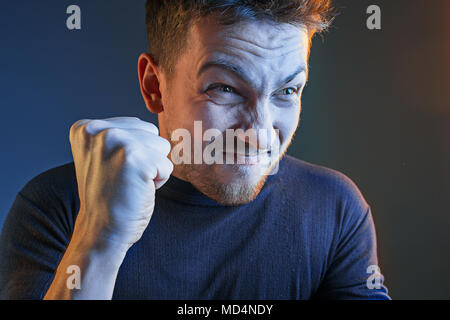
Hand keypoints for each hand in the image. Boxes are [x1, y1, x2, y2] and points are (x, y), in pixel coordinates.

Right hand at [69, 117, 172, 249]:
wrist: (101, 232)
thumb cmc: (109, 196)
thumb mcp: (104, 156)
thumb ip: (121, 134)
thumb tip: (161, 121)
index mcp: (86, 127)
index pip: (138, 126)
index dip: (135, 153)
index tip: (113, 172)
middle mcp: (98, 130)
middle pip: (152, 133)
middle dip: (147, 157)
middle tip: (123, 179)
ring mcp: (115, 142)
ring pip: (162, 146)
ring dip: (153, 168)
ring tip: (130, 184)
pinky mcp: (134, 159)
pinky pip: (167, 166)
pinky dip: (159, 181)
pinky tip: (137, 191)